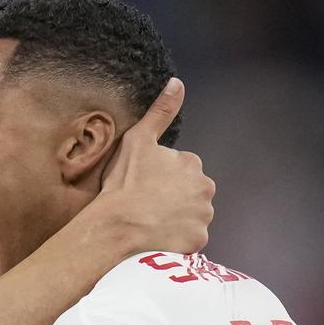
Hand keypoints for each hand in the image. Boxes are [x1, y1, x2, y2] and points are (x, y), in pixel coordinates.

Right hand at [97, 77, 214, 254]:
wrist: (118, 226)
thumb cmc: (124, 183)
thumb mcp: (138, 140)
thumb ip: (160, 112)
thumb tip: (177, 83)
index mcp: (192, 164)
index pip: (181, 171)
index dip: (160, 179)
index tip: (142, 186)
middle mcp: (205, 189)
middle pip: (190, 195)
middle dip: (172, 200)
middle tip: (145, 206)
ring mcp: (203, 217)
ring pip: (190, 217)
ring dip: (175, 220)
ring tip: (149, 224)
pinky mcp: (197, 241)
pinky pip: (188, 240)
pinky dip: (175, 239)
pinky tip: (155, 238)